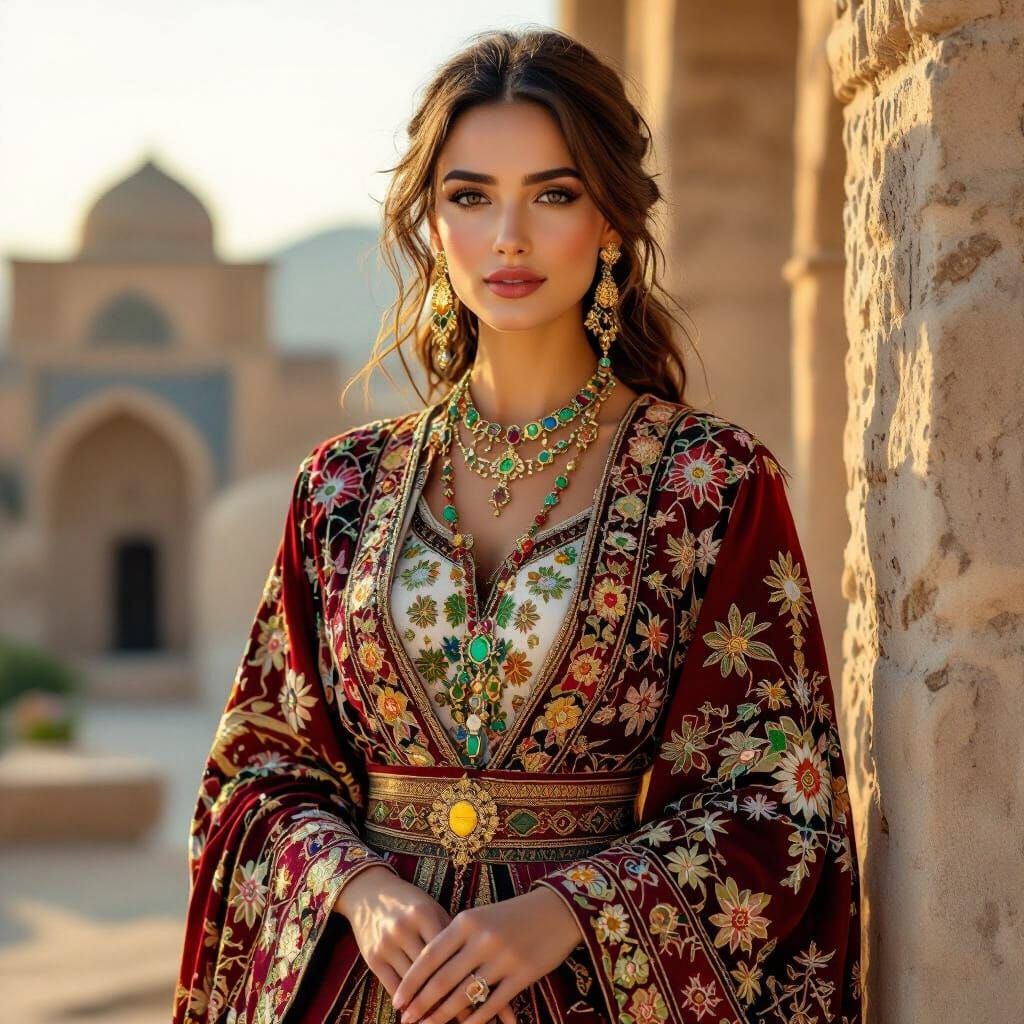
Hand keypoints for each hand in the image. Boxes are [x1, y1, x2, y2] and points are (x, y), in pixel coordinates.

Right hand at [333, 865, 482, 1021]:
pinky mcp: (372, 958)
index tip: (485, 997)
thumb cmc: (411, 903)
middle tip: (468, 1018)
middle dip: (450, 998)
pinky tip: (420, 1015)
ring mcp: (386, 944)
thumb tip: (479, 963)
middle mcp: (404, 928)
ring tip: (444, 1021)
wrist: (369, 892)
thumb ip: (451, 934)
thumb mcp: (432, 910)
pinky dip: (407, 1003)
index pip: (449, 953)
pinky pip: (393, 987)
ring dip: (429, 1007)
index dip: (467, 977)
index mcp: (424, 913)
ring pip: (412, 985)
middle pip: (430, 971)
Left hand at [391, 884, 583, 1023]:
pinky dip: (474, 1021)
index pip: (430, 956)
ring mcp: (501, 958)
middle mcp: (481, 939)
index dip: (411, 982)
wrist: (556, 909)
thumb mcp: (480, 917)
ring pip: (463, 996)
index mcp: (466, 921)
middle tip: (406, 1020)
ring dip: (441, 1016)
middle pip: (442, 980)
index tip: (397, 1000)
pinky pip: (491, 1004)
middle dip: (421, 1004)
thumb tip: (427, 974)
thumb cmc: (512, 914)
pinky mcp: (521, 975)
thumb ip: (455, 940)